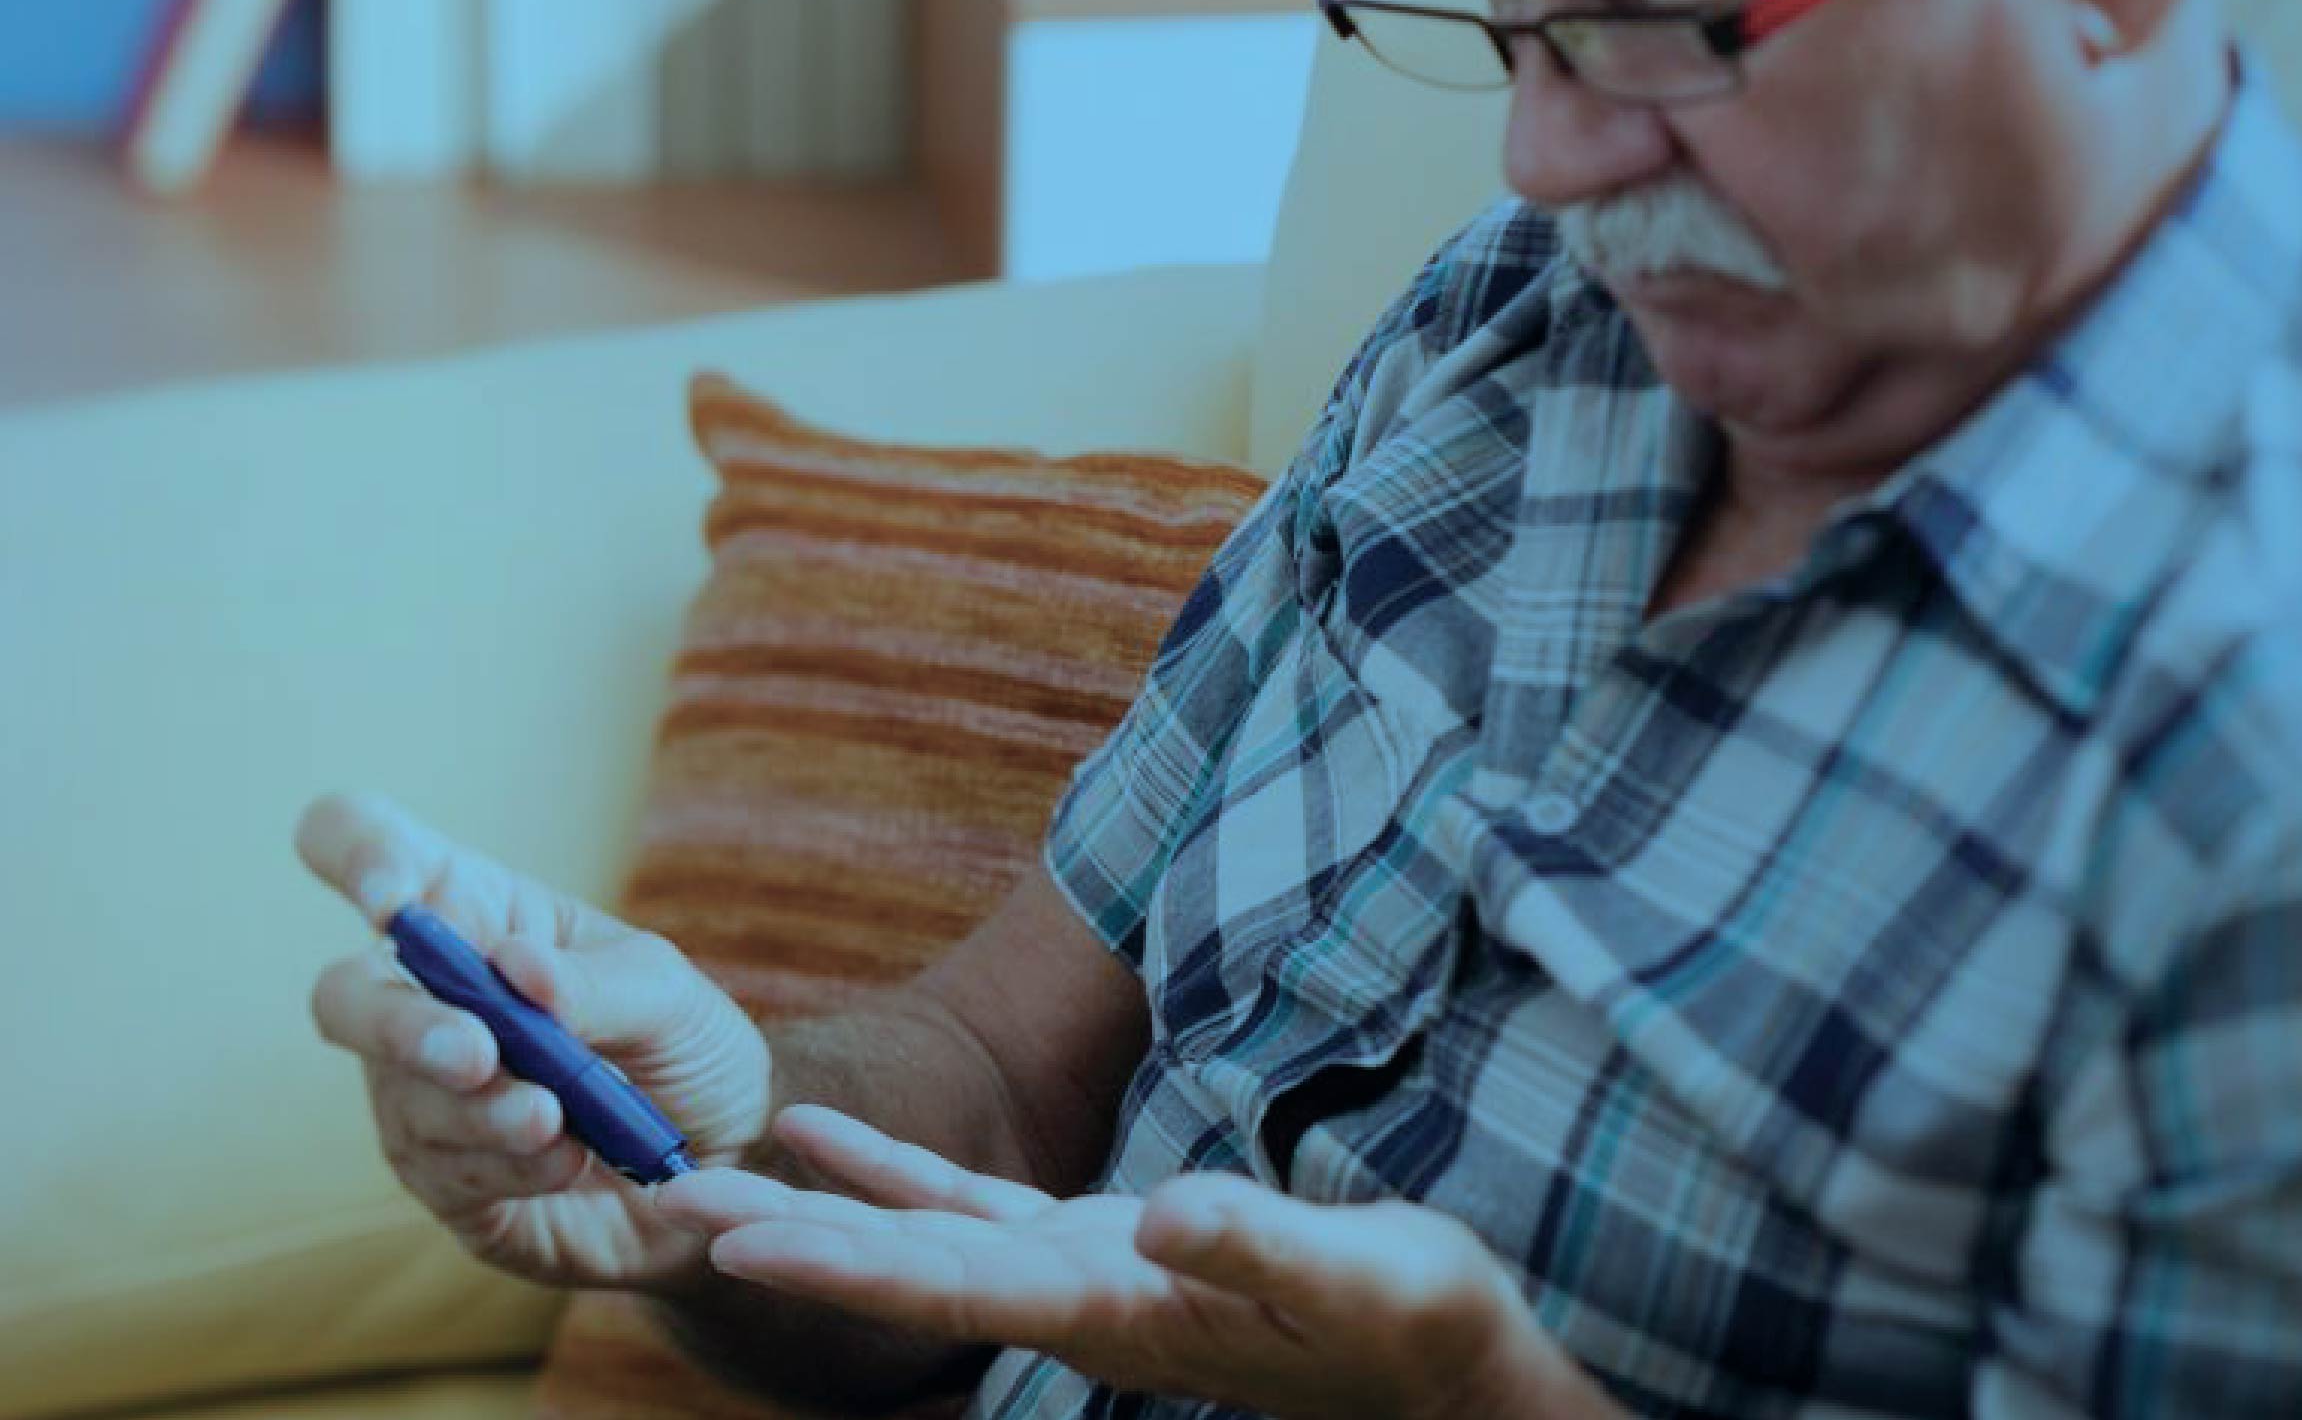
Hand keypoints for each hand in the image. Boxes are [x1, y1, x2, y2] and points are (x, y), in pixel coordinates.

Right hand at [295, 790, 773, 1289]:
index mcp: (470, 911)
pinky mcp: (441, 1176)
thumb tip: (515, 964)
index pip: (365, 846)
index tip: (392, 902)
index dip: (358, 856)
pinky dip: (510, 1164)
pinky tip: (568, 1160)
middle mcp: (424, 998)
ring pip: (404, 1096)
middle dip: (401, 1026)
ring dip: (484, 1111)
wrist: (723, 1163)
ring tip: (556, 1119)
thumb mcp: (670, 998)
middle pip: (344, 996)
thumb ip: (598, 984)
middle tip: (479, 1053)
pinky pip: (444, 1170)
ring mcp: (420, 1092)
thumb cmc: (684, 1050)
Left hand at [652, 1105, 1617, 1419]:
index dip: (850, 1265)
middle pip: (905, 1271)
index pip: (958, 1289)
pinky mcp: (1100, 1248)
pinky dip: (892, 1172)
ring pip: (917, 1240)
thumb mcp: (1363, 1276)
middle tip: (665, 1208)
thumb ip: (1263, 1245)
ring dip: (812, 1207)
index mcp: (1122, 1309)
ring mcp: (1081, 1278)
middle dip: (788, 1241)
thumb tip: (1162, 1212)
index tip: (746, 1248)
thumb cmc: (1414, 1323)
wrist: (1440, 1364)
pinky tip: (823, 1133)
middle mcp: (1077, 1303)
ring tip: (703, 1175)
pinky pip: (969, 1207)